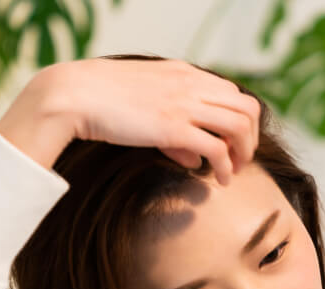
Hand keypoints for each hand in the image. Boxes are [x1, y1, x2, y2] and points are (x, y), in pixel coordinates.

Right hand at [0, 56, 260, 184]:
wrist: (73, 94)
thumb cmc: (101, 100)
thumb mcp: (144, 105)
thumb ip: (173, 126)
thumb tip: (195, 157)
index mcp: (183, 73)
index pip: (232, 92)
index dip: (239, 120)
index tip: (232, 143)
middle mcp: (190, 85)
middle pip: (246, 107)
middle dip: (250, 138)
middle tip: (241, 160)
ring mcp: (184, 105)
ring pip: (240, 126)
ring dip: (243, 153)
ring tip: (233, 172)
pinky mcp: (174, 128)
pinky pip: (217, 149)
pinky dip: (226, 167)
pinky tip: (220, 179)